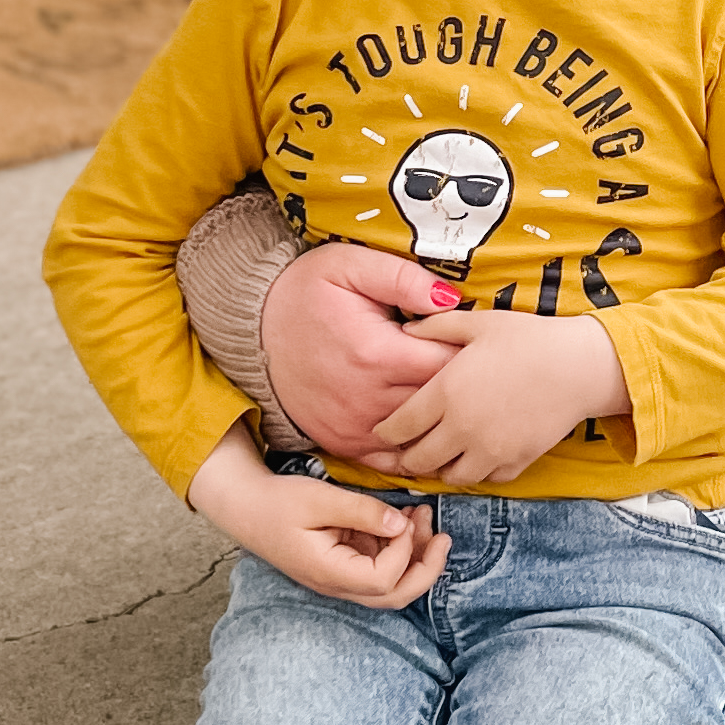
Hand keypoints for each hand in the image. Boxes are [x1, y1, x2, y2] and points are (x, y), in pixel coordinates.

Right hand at [188, 423, 446, 610]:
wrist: (247, 507)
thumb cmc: (278, 502)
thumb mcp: (320, 499)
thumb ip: (363, 512)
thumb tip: (402, 523)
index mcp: (330, 573)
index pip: (383, 580)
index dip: (403, 552)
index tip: (405, 518)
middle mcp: (339, 584)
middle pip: (395, 596)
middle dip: (426, 569)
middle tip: (443, 536)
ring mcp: (341, 578)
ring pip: (391, 584)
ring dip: (414, 555)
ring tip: (423, 516)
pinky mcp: (343, 565)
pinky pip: (379, 566)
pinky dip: (397, 546)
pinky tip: (404, 519)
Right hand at [258, 243, 455, 454]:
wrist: (251, 330)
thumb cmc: (305, 293)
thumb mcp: (351, 266)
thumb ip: (405, 279)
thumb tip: (451, 299)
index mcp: (377, 354)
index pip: (449, 364)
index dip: (469, 353)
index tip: (473, 341)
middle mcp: (368, 399)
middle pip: (442, 404)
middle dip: (462, 387)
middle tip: (473, 371)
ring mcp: (354, 427)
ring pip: (422, 434)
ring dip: (441, 418)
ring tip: (454, 398)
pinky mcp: (342, 442)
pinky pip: (391, 458)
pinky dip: (413, 446)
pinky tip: (426, 428)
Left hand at [363, 310, 630, 490]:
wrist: (579, 365)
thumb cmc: (528, 338)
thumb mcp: (478, 323)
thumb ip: (436, 327)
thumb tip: (405, 330)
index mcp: (446, 394)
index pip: (398, 427)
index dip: (383, 434)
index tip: (381, 432)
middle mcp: (462, 429)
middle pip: (417, 460)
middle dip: (404, 459)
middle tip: (400, 453)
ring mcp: (490, 451)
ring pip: (449, 478)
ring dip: (439, 469)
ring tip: (438, 457)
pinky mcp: (516, 463)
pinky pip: (486, 480)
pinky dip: (476, 473)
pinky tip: (475, 457)